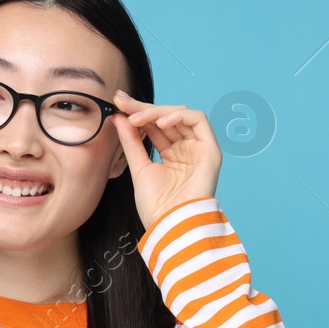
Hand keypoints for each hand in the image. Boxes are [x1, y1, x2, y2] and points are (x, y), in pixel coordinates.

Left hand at [110, 91, 221, 228]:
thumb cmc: (157, 206)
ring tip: (137, 117)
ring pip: (180, 114)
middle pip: (166, 118)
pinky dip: (178, 115)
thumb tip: (120, 117)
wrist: (171, 226)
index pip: (155, 126)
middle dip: (143, 107)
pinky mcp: (210, 150)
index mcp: (172, 155)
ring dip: (156, 111)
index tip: (118, 103)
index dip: (137, 113)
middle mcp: (186, 149)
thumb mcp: (139, 168)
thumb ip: (131, 141)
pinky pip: (198, 120)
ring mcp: (199, 149)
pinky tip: (159, 122)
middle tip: (122, 101)